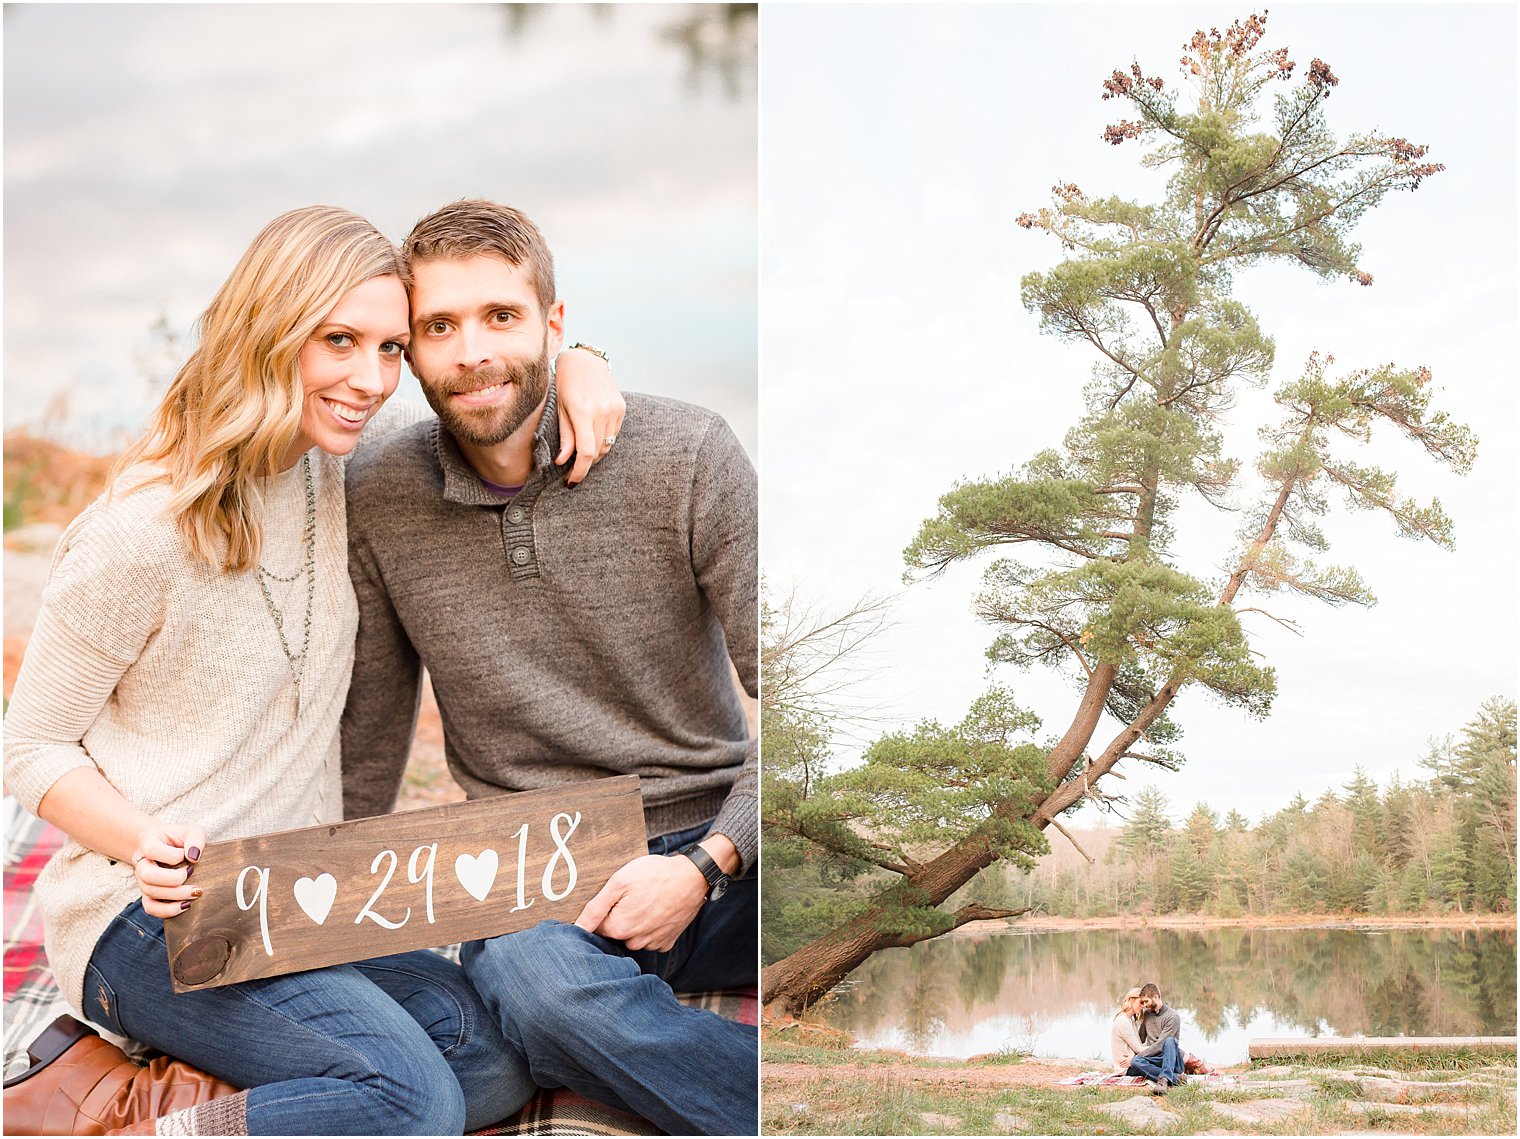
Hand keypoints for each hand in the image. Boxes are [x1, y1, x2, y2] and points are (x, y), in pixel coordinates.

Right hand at [133, 822, 205, 919]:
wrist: (173, 846)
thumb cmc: (183, 838)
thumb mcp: (192, 831)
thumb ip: (195, 839)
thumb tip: (193, 857)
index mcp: (147, 840)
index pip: (151, 850)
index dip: (172, 855)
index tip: (187, 855)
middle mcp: (140, 860)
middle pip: (147, 875)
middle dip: (173, 879)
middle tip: (192, 874)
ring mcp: (141, 878)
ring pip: (150, 892)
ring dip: (175, 895)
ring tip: (196, 892)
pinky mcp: (147, 893)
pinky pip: (150, 908)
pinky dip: (167, 910)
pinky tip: (186, 905)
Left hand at [555, 346, 625, 486]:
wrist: (585, 360)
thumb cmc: (566, 383)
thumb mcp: (560, 409)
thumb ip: (565, 436)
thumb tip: (562, 461)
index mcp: (583, 411)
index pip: (585, 452)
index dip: (579, 471)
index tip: (572, 481)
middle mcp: (602, 411)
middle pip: (597, 451)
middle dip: (585, 464)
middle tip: (573, 468)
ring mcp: (615, 409)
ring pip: (607, 445)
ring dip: (594, 453)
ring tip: (582, 452)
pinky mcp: (621, 408)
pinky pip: (613, 434)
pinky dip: (603, 440)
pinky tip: (593, 435)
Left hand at [573, 853, 706, 951]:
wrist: (693, 877)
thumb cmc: (655, 874)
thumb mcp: (619, 882)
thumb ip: (595, 907)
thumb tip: (577, 927)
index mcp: (619, 928)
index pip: (596, 927)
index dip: (602, 911)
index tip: (613, 898)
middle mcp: (635, 941)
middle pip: (615, 932)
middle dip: (618, 916)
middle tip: (632, 896)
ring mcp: (653, 943)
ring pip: (633, 936)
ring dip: (635, 923)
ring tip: (646, 901)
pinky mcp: (667, 942)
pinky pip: (651, 938)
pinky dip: (651, 927)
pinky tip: (657, 910)